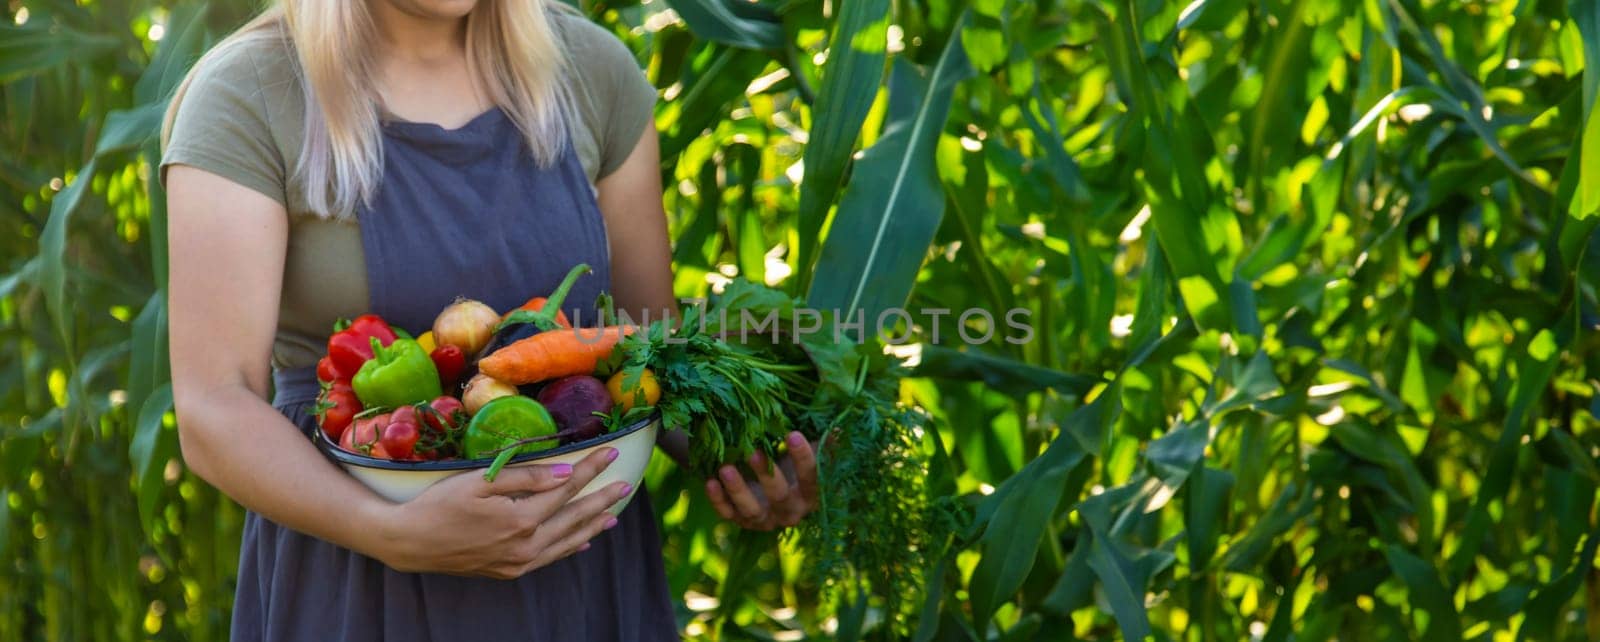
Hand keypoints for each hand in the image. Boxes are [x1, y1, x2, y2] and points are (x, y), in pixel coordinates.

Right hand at [364, 447, 632, 578]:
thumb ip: (524, 477)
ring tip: (612, 514)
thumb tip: (564, 474)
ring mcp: (518, 562)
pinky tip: (581, 543)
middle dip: (601, 498)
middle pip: (573, 517)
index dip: (590, 469)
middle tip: (626, 483)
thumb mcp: (479, 482)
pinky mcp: (508, 571)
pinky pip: (548, 558)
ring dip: (591, 526)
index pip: (565, 489)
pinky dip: (568, 549)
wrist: (409, 543)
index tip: (611, 452)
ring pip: (565, 542)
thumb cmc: (439, 504)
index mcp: (520, 519)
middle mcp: (525, 545)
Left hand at [704, 431, 819, 530]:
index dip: (804, 459)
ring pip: (752, 511)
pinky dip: (718, 501)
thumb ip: (826, 441)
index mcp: (812, 495)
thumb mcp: (812, 451)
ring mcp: (764, 519)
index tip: (794, 434)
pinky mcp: (742, 520)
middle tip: (754, 451)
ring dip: (738, 491)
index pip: (812, 479)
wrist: (773, 486)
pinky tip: (709, 482)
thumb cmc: (795, 463)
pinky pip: (729, 514)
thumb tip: (840, 424)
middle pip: (780, 498)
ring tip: (725, 469)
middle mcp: (790, 511)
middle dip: (767, 476)